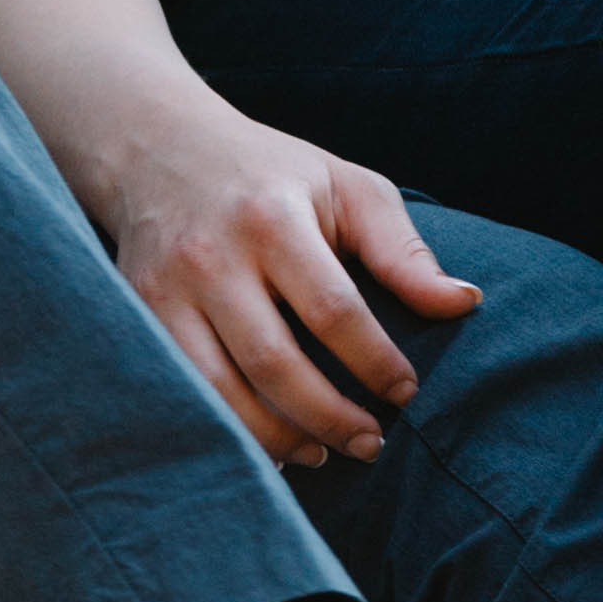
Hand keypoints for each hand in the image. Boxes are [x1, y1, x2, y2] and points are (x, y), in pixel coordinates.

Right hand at [104, 109, 481, 469]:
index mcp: (272, 216)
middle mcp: (212, 256)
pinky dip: (227, 431)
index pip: (333, 309)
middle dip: (330, 416)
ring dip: (278, 438)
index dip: (375, 362)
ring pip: (221, 392)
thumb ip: (402, 250)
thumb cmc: (271, 174)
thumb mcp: (345, 187)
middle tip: (371, 444)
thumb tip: (463, 304)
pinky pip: (184, 393)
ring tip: (322, 453)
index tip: (405, 393)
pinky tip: (267, 447)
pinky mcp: (138, 316)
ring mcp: (164, 291)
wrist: (158, 148)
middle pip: (274, 362)